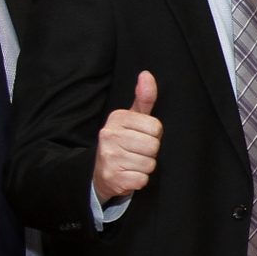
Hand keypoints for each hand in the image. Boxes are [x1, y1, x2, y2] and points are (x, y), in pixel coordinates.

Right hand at [93, 71, 161, 202]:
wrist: (101, 172)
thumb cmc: (123, 142)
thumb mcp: (132, 118)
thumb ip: (143, 98)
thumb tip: (146, 74)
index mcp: (117, 118)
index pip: (156, 127)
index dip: (153, 136)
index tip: (140, 138)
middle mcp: (109, 135)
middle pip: (154, 146)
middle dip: (150, 152)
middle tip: (137, 153)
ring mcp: (109, 157)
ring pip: (149, 164)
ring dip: (145, 167)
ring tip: (132, 163)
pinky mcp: (112, 178)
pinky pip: (142, 180)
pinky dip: (139, 180)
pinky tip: (128, 175)